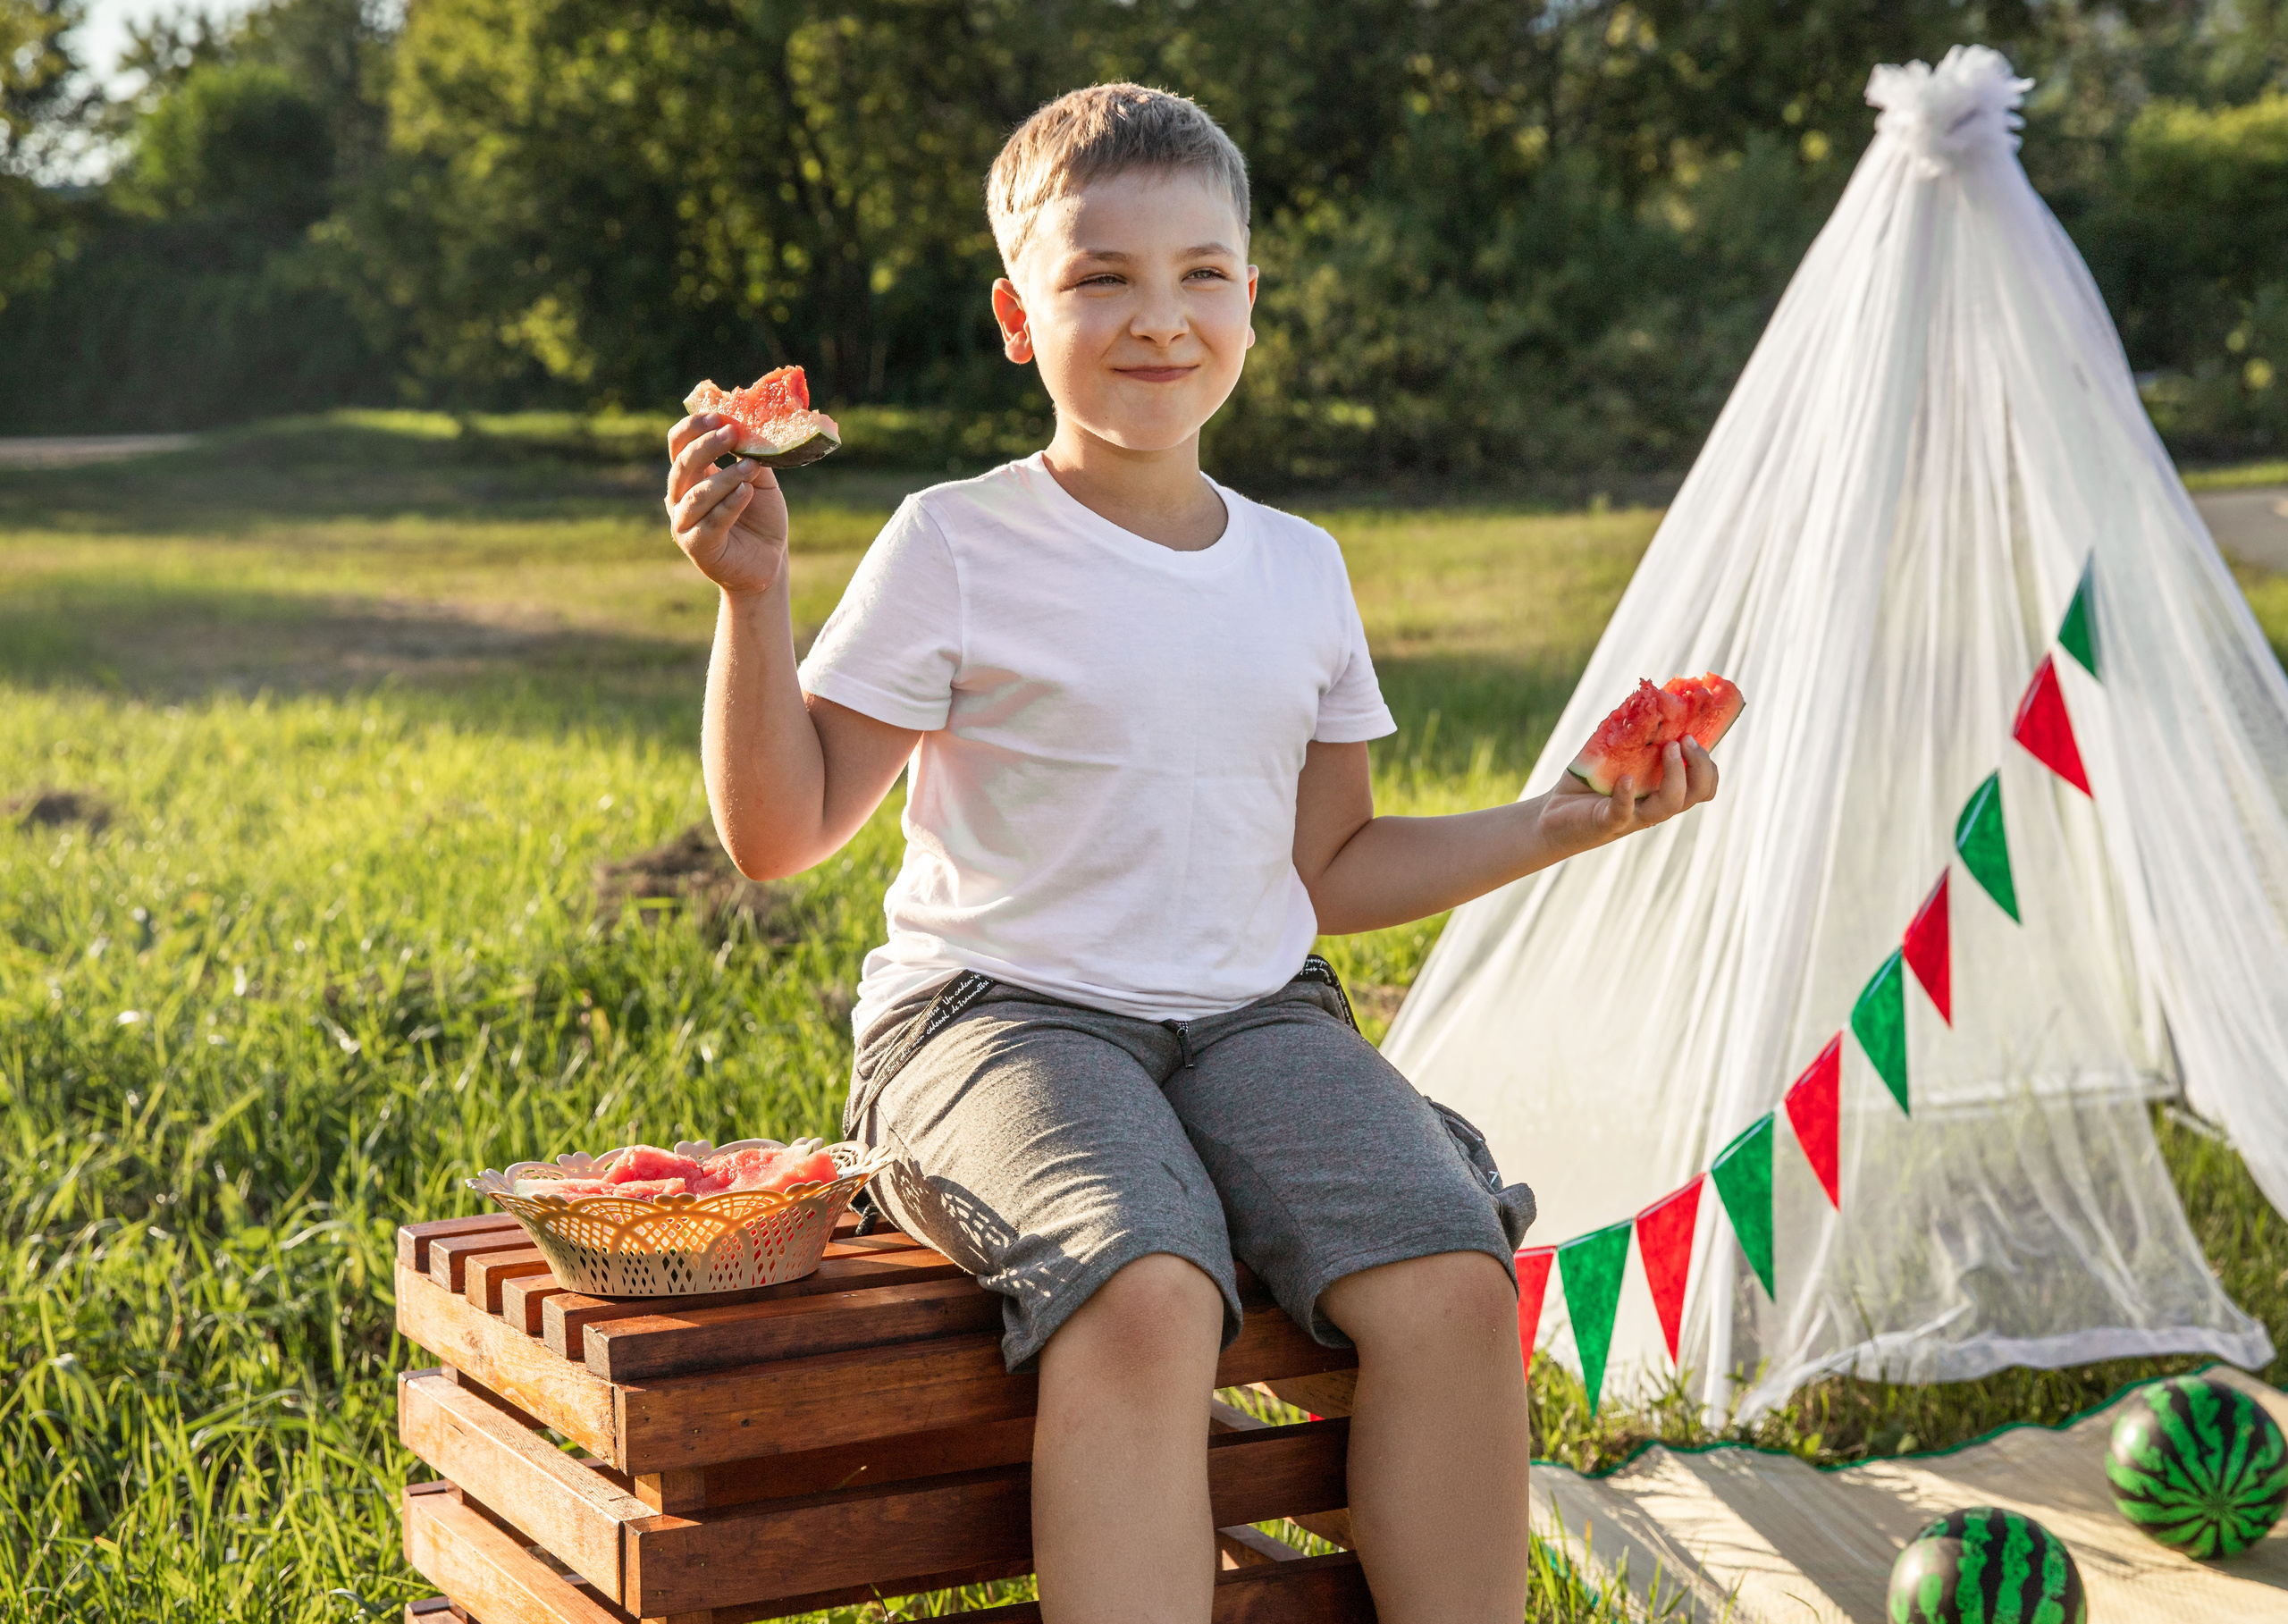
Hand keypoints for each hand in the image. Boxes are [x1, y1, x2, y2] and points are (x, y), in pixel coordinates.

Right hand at [666, 414, 790, 596]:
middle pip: (682, 465)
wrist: (769, 561)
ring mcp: (684, 523)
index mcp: (691, 476)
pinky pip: (712, 521)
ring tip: (751, 466)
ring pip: (698, 494)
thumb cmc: (760, 518)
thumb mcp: (759, 480)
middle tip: (731, 432)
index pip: (678, 444)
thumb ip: (750, 457)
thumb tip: (751, 427)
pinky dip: (730, 504)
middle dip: (706, 446)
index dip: (693, 428)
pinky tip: (747, 491)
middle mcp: (680, 497)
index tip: (718, 416)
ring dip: (725, 477)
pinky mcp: (697, 546)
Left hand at [1533, 737, 1718, 856]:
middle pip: (1698, 793)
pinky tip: (1625, 779)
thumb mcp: (1614, 754)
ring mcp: (1634, 817)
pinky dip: (1626, 795)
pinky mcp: (1608, 823)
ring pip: (1671, 805)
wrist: (1554, 815)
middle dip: (1699, 765)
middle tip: (1684, 741)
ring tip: (1667, 748)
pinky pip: (1623, 812)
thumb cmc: (1589, 783)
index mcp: (1662, 790)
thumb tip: (1646, 696)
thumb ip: (1632, 734)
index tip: (1692, 736)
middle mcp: (1655, 806)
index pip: (1703, 785)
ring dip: (1674, 775)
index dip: (1708, 764)